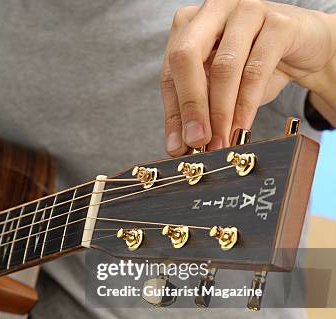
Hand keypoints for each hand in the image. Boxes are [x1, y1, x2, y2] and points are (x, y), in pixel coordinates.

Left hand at [161, 0, 335, 155]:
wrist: (307, 47)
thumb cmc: (256, 64)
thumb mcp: (219, 87)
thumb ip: (197, 110)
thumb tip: (180, 145)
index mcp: (188, 25)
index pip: (169, 72)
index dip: (173, 112)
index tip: (176, 146)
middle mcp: (212, 11)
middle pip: (186, 58)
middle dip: (190, 106)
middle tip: (196, 141)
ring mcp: (245, 11)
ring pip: (223, 67)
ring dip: (220, 112)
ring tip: (220, 141)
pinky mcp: (278, 23)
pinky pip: (256, 70)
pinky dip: (246, 105)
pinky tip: (241, 127)